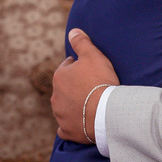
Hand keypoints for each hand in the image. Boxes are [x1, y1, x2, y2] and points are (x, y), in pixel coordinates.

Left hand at [52, 29, 119, 143]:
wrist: (106, 111)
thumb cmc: (100, 81)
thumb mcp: (92, 55)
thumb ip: (81, 42)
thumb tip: (72, 31)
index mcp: (59, 77)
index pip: (67, 68)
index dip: (79, 67)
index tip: (89, 70)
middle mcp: (55, 96)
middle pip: (65, 88)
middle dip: (74, 87)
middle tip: (91, 88)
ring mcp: (60, 115)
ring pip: (64, 107)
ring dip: (73, 106)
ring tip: (88, 105)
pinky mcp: (68, 130)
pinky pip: (65, 128)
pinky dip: (70, 126)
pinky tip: (78, 124)